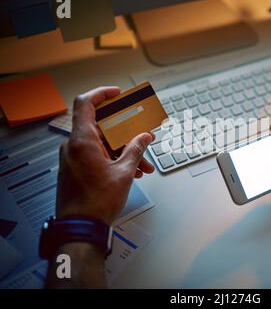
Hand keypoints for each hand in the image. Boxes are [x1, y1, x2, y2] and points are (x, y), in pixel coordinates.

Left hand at [56, 87, 154, 224]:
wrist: (81, 227)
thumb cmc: (96, 203)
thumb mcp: (124, 172)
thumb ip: (136, 150)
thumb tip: (144, 137)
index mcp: (82, 141)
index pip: (86, 104)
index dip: (102, 94)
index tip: (117, 94)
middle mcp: (74, 146)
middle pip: (100, 126)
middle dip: (125, 131)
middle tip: (141, 133)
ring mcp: (74, 158)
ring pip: (102, 143)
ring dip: (124, 149)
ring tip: (143, 163)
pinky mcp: (77, 169)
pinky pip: (97, 155)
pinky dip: (115, 158)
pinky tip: (133, 170)